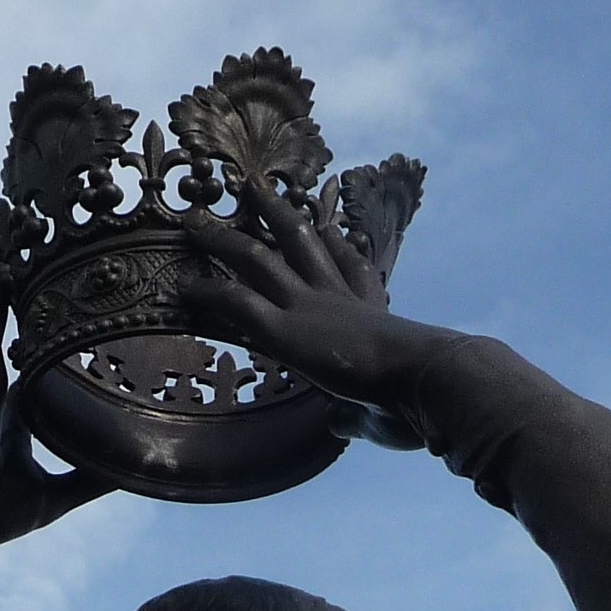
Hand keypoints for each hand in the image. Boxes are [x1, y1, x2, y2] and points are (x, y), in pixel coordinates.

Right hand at [0, 229, 112, 554]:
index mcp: (14, 403)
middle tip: (23, 230)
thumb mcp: (57, 494)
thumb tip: (133, 472)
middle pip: (6, 314)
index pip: (30, 349)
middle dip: (12, 275)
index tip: (59, 292)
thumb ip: (91, 479)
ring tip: (1, 217)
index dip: (41, 320)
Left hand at [182, 180, 462, 449]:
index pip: (352, 269)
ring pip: (257, 258)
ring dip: (223, 237)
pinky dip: (207, 291)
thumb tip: (342, 424)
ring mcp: (308, 306)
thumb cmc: (419, 398)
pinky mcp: (286, 328)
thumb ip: (358, 415)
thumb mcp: (386, 410)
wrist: (429, 376)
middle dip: (276, 213)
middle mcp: (337, 298)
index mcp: (371, 312)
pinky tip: (181, 284)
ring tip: (194, 218)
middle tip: (254, 187)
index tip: (327, 225)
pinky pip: (236, 302)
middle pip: (302, 241)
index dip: (337, 244)